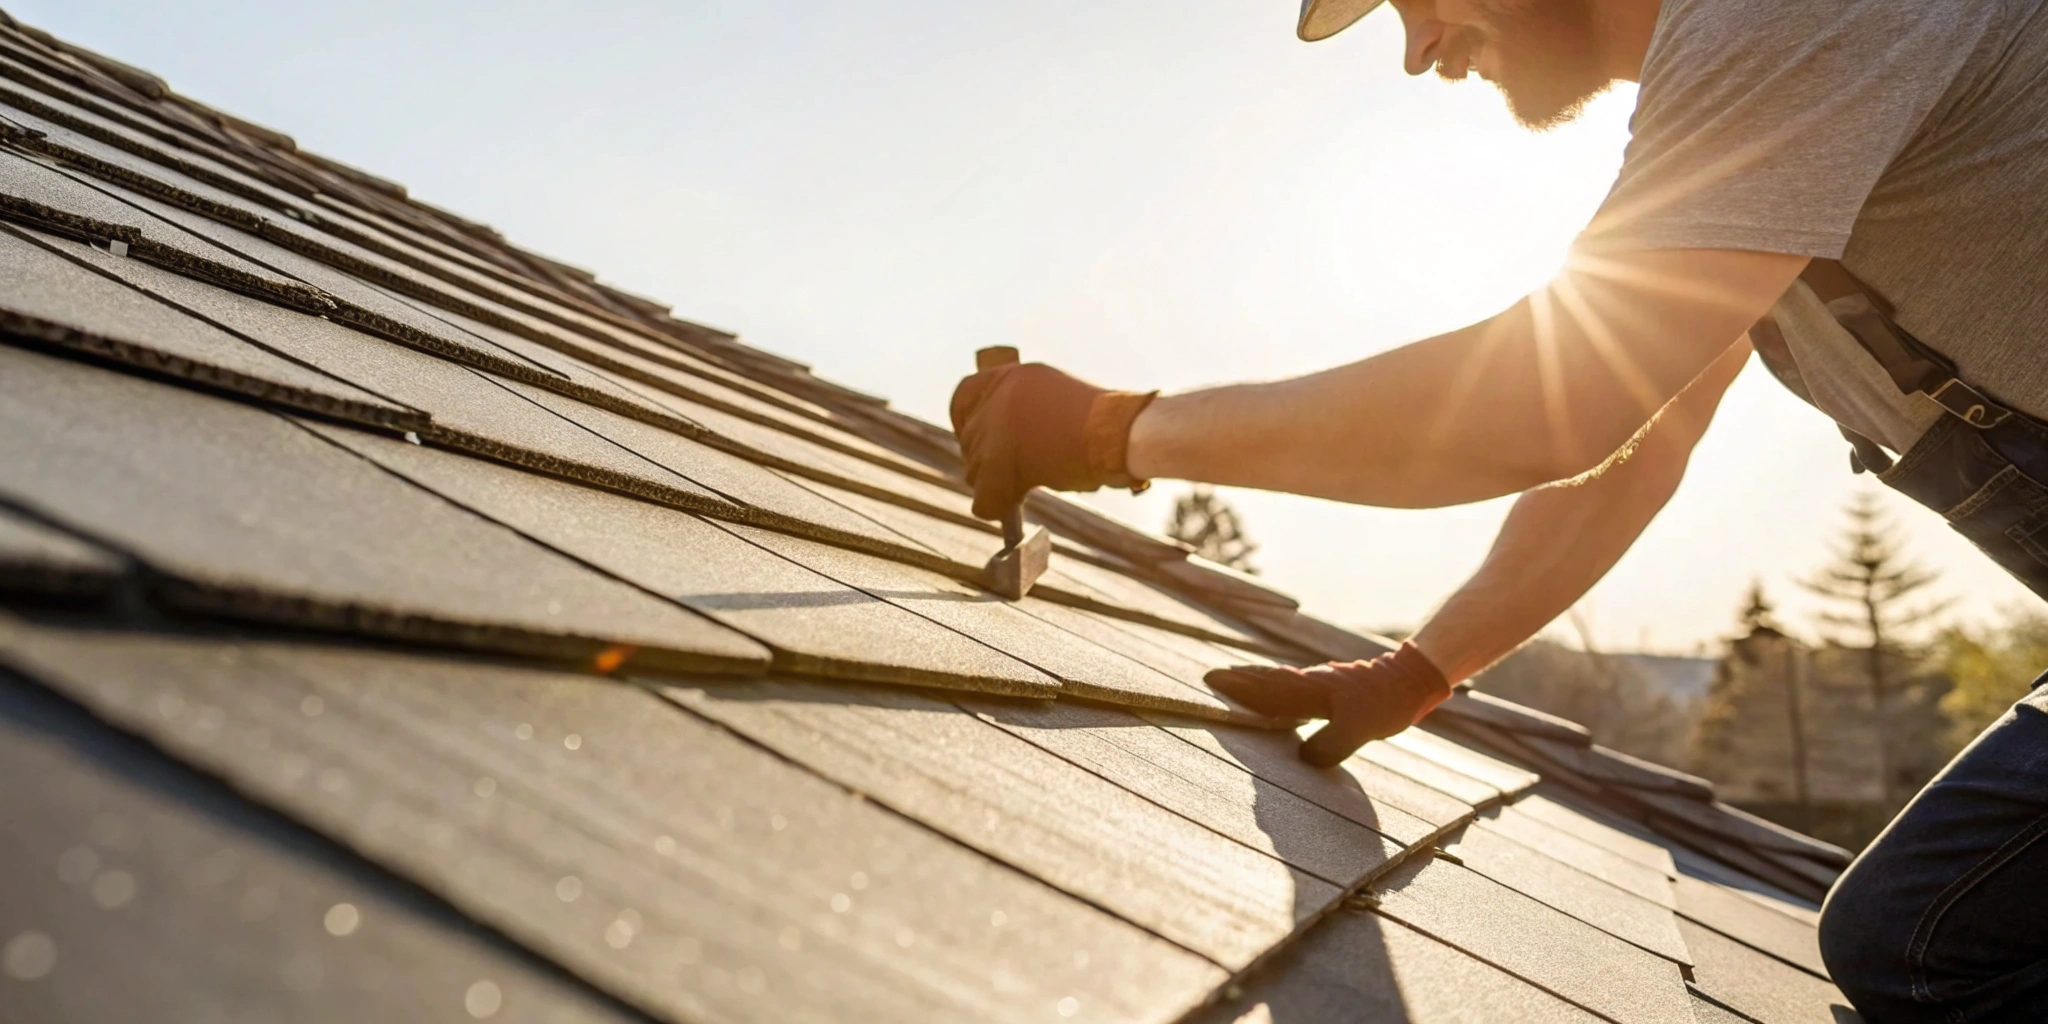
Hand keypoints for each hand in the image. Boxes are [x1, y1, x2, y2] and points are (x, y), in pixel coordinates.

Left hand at [949, 361, 1155, 520]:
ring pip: (975, 472)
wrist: (1118, 434)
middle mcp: (996, 400)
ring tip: (1035, 476)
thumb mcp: (1053, 397)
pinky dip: (1000, 506)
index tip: (978, 436)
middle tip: (1020, 467)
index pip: (963, 396)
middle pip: (970, 442)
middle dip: (989, 459)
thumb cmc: (1100, 421)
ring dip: (999, 481)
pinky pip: (983, 499)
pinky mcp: (998, 466)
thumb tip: (1000, 437)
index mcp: (1010, 377)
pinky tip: (1023, 497)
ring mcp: (995, 432)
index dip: (967, 420)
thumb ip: (1022, 410)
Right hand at [1206, 642, 1450, 767]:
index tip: (1212, 681)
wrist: (1412, 678)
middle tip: (1213, 677)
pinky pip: (1294, 686)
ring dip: (1257, 680)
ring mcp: (1321, 683)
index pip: (1267, 689)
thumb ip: (1330, 744)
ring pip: (1280, 680)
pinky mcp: (1332, 688)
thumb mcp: (1359, 728)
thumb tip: (1303, 760)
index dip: (1240, 687)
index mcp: (1311, 690)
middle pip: (1267, 679)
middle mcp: (1310, 683)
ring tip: (1236, 682)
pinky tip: (1281, 697)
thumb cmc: (1386, 701)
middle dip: (1240, 679)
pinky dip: (1277, 687)